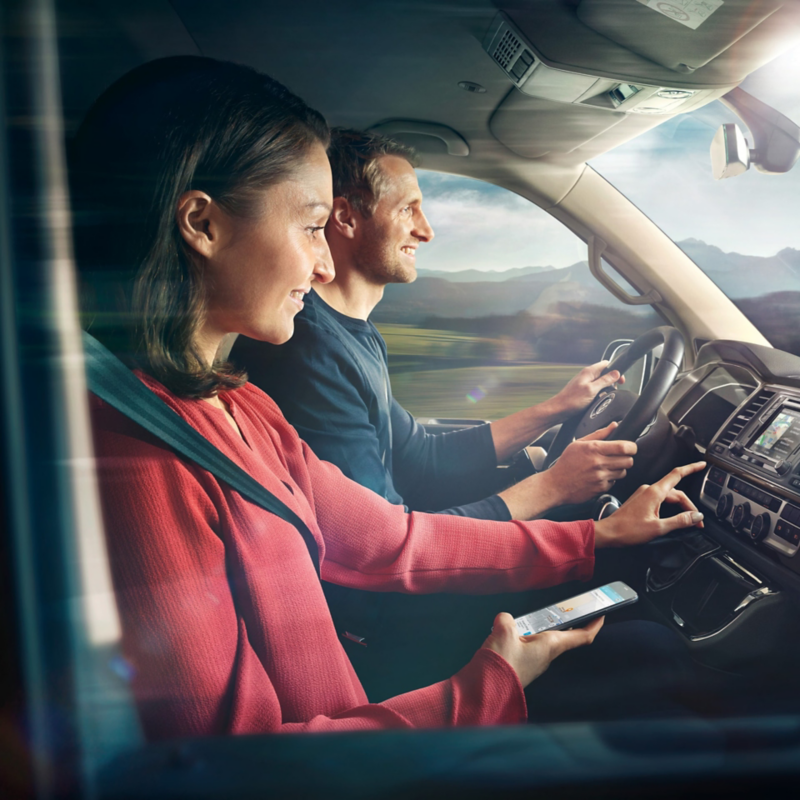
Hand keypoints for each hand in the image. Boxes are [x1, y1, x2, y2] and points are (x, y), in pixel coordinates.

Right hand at [483, 612, 603, 687]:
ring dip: (543, 629)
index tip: (601, 615)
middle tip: (567, 609)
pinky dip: (528, 637)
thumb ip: (507, 619)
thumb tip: (506, 620)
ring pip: (545, 642)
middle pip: (564, 637)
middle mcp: (546, 656)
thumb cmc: (502, 662)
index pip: (581, 637)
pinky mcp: (522, 667)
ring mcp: (534, 663)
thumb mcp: (504, 631)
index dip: (594, 625)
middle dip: (567, 623)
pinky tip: (513, 631)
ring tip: (535, 616)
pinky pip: (530, 648)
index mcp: (549, 646)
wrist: (486, 689)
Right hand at [541, 421, 636, 505]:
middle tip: (619, 457)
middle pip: (628, 461)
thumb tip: (614, 425)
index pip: (624, 447)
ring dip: (619, 469)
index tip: (630, 447)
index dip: (632, 447)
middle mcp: (599, 463)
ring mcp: (600, 477)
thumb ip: (599, 434)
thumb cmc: (566, 463)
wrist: (556, 485)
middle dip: (626, 458)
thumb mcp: (579, 443)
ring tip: (607, 467)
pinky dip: (610, 479)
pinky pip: (614, 482)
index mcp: (594, 449)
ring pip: (623, 472)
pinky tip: (599, 476)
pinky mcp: (601, 488)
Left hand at [548, 360, 622, 419]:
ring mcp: (584, 383)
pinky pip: (595, 389)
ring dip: (605, 388)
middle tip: (614, 389)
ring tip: (605, 395)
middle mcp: (587, 375)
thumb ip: (605, 380)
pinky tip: (598, 400)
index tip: (620, 380)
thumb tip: (616, 373)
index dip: (616, 370)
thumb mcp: (592, 389)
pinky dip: (599, 394)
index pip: (606, 364)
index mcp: (589, 371)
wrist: (559, 410)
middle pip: (604, 373)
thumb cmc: (572, 400)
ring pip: (600, 382)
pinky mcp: (583, 390)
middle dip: (611, 381)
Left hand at [594, 461, 706, 547]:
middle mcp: (649, 490)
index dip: (691, 468)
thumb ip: (679, 521)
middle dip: (689, 505)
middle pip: (676, 492)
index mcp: (654, 492)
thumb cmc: (628, 530)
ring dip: (680, 507)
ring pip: (669, 497)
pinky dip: (670, 507)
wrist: (609, 532)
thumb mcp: (658, 528)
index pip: (677, 474)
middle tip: (698, 521)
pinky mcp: (641, 500)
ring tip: (688, 521)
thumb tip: (696, 516)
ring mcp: (644, 494)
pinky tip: (673, 517)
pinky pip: (660, 499)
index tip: (702, 465)